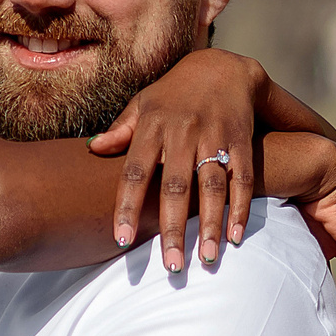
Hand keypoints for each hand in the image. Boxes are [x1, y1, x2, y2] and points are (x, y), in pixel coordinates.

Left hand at [86, 47, 267, 269]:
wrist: (223, 67)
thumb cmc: (173, 93)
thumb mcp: (143, 103)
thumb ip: (121, 129)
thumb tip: (92, 148)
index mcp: (153, 126)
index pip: (134, 172)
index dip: (126, 207)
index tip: (120, 242)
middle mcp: (183, 132)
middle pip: (176, 187)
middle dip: (174, 229)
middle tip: (171, 268)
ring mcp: (214, 137)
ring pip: (212, 187)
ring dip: (211, 225)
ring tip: (208, 260)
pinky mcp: (242, 141)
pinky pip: (243, 179)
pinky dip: (241, 209)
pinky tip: (236, 238)